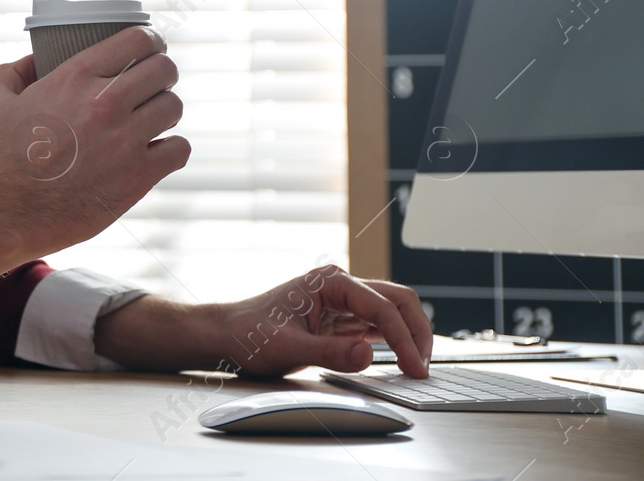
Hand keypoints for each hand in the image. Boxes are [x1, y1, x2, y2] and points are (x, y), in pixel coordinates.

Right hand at [0, 27, 188, 256]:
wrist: (11, 211)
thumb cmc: (2, 159)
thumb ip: (13, 73)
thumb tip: (32, 60)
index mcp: (75, 76)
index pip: (137, 39)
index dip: (150, 42)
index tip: (150, 50)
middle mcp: (106, 101)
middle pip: (165, 69)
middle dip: (162, 75)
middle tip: (152, 88)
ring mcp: (126, 138)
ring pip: (174, 107)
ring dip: (165, 112)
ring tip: (152, 122)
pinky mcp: (139, 175)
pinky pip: (179, 149)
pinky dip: (171, 150)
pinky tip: (156, 153)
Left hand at [93, 266, 432, 378]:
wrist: (225, 336)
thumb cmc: (248, 335)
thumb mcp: (289, 348)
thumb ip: (331, 353)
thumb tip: (369, 353)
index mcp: (329, 281)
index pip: (382, 307)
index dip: (404, 339)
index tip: (415, 368)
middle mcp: (340, 285)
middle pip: (397, 300)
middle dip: (416, 331)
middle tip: (424, 366)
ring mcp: (342, 301)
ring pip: (392, 311)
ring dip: (409, 336)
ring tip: (418, 367)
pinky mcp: (341, 319)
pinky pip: (377, 327)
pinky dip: (394, 342)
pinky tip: (400, 362)